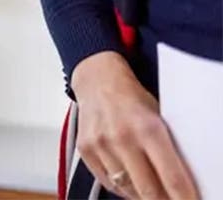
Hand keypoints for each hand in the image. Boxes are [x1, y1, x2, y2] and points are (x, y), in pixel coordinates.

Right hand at [72, 51, 197, 198]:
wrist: (97, 81)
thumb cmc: (131, 99)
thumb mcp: (159, 118)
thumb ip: (168, 150)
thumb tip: (180, 181)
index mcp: (147, 128)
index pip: (171, 177)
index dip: (183, 197)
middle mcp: (122, 137)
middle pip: (148, 190)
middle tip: (170, 199)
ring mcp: (101, 145)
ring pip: (127, 189)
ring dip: (142, 195)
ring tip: (151, 190)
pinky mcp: (85, 150)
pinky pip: (108, 183)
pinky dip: (122, 187)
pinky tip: (131, 181)